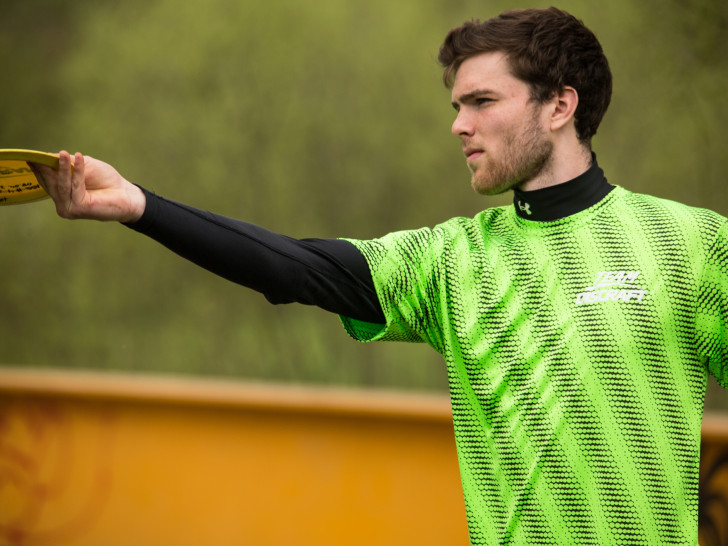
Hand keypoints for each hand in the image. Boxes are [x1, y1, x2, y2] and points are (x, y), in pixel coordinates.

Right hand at [30, 151, 145, 222]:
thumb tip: (49, 156)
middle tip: (40, 155)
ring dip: (63, 167)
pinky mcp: (79, 208)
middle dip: (46, 167)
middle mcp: (63, 204)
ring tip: (65, 153)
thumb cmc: (107, 181)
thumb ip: (68, 163)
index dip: (38, 169)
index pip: (46, 181)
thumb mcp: (85, 167)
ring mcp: (70, 208)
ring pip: (62, 185)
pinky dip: (78, 172)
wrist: (127, 194)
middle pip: (50, 183)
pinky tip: (80, 158)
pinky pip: (75, 186)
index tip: (30, 157)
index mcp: (62, 195)